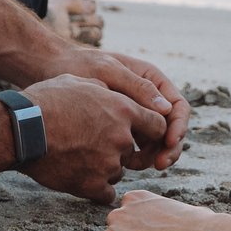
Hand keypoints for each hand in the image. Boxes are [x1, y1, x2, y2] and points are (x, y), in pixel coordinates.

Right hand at [19, 74, 169, 202]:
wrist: (22, 130)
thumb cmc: (46, 101)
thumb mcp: (80, 82)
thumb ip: (106, 90)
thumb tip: (114, 94)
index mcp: (123, 109)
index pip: (158, 125)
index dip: (149, 131)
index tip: (139, 135)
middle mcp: (121, 138)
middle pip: (134, 151)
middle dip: (119, 150)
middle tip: (94, 145)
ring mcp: (108, 164)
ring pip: (118, 171)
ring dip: (105, 167)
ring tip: (77, 157)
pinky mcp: (93, 185)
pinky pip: (107, 193)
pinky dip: (96, 188)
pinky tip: (79, 177)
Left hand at [49, 50, 189, 170]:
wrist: (51, 70)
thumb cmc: (80, 65)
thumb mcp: (108, 71)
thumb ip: (137, 87)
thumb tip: (166, 109)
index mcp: (151, 80)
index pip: (178, 106)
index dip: (178, 126)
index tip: (169, 142)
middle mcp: (148, 99)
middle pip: (170, 128)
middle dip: (168, 147)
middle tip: (159, 164)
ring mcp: (135, 114)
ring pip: (155, 141)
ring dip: (152, 155)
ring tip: (134, 165)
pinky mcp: (121, 128)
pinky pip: (137, 146)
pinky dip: (136, 157)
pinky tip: (124, 164)